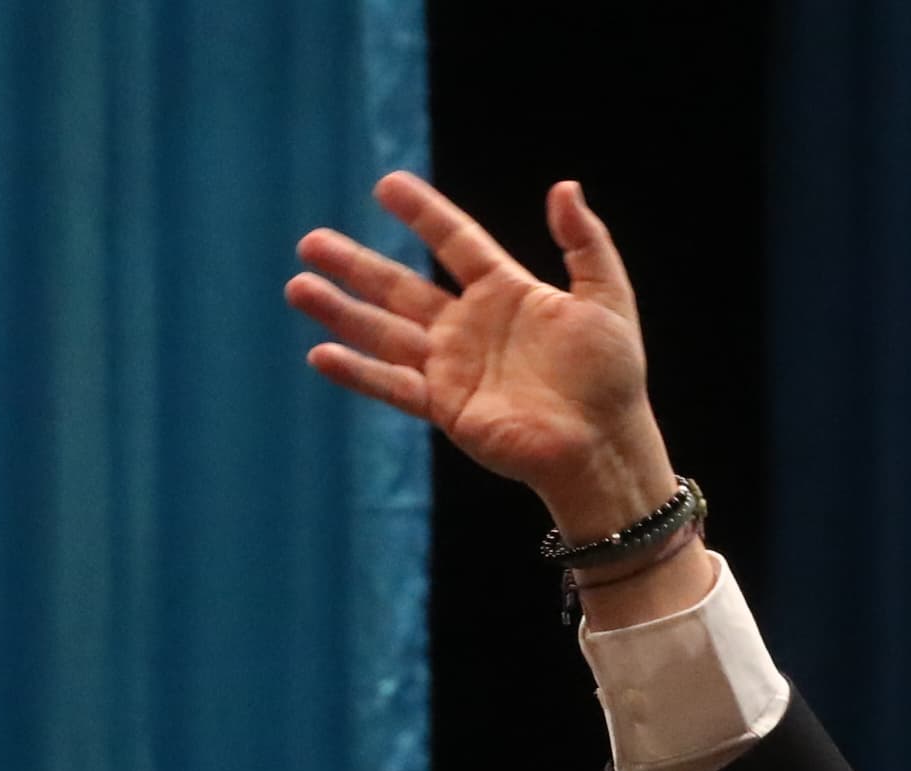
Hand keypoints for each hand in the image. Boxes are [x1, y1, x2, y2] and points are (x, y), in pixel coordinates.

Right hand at [291, 176, 673, 532]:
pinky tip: (321, 353)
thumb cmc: (612, 377)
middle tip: (311, 241)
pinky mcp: (447, 407)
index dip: (423, 214)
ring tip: (298, 285)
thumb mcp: (608, 298)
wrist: (605, 445)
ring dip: (341, 311)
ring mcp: (454, 368)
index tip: (387, 185)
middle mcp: (470, 327)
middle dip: (356, 265)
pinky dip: (359, 372)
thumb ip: (586, 242)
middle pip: (401, 286)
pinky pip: (394, 385)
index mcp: (506, 293)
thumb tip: (563, 187)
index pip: (455, 242)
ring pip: (385, 332)